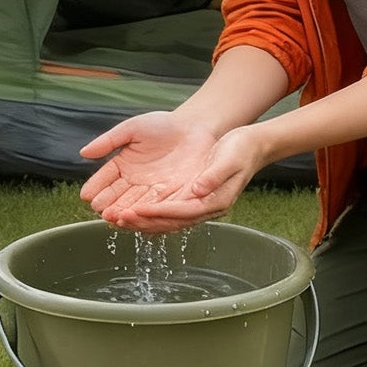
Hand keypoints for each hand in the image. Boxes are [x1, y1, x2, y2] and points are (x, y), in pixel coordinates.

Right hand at [79, 112, 221, 230]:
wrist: (195, 128)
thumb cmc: (163, 125)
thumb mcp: (133, 129)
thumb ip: (109, 141)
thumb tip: (83, 153)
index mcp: (122, 167)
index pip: (105, 181)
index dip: (96, 189)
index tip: (87, 196)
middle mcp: (134, 184)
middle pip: (117, 199)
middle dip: (108, 206)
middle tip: (102, 211)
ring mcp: (152, 193)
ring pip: (134, 207)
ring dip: (125, 214)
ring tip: (116, 216)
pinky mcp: (171, 198)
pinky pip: (157, 209)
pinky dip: (146, 214)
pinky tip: (138, 216)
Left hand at [122, 126, 266, 227]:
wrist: (250, 145)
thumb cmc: (241, 149)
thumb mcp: (230, 158)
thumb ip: (214, 175)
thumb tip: (198, 190)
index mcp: (215, 202)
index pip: (181, 212)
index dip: (156, 213)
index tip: (134, 210)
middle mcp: (204, 208)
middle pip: (169, 221)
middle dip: (142, 221)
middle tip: (116, 218)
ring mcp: (197, 204)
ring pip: (164, 219)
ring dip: (141, 219)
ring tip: (116, 217)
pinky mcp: (191, 198)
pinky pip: (166, 210)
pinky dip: (148, 211)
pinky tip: (130, 209)